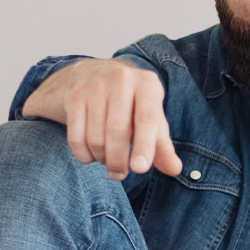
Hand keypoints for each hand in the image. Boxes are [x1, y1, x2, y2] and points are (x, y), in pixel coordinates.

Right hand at [25, 58, 182, 180]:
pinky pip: (76, 137)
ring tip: (109, 162)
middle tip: (120, 174)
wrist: (98, 74)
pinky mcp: (75, 97)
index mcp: (147, 84)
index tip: (140, 169)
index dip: (144, 145)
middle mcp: (121, 80)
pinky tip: (92, 156)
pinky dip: (84, 155)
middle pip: (117, 131)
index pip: (147, 118)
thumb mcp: (153, 118)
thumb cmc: (134, 104)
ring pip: (95, 138)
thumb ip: (163, 146)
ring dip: (102, 159)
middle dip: (119, 161)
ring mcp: (95, 87)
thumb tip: (174, 170)